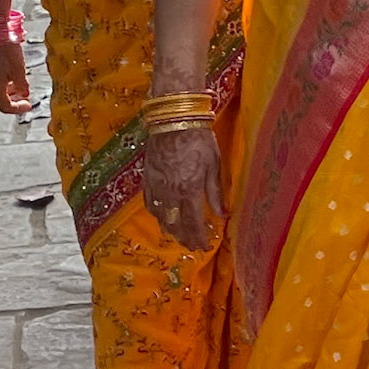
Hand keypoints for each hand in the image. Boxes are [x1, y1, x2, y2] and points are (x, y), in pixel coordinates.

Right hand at [0, 41, 31, 114]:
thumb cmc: (7, 50)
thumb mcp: (19, 70)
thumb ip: (22, 86)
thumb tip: (25, 94)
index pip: (5, 106)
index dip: (18, 109)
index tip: (29, 106)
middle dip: (14, 101)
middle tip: (26, 99)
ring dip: (9, 93)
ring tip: (22, 89)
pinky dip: (4, 85)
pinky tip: (13, 79)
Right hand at [143, 125, 225, 253]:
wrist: (174, 121)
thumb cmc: (199, 141)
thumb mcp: (213, 166)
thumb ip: (215, 193)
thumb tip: (221, 214)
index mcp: (189, 190)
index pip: (193, 223)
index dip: (199, 238)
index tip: (204, 246)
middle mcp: (170, 193)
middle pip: (175, 224)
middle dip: (185, 238)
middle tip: (193, 246)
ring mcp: (156, 186)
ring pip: (160, 217)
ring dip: (170, 230)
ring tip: (179, 236)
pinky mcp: (147, 178)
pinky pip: (148, 202)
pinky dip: (155, 213)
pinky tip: (161, 217)